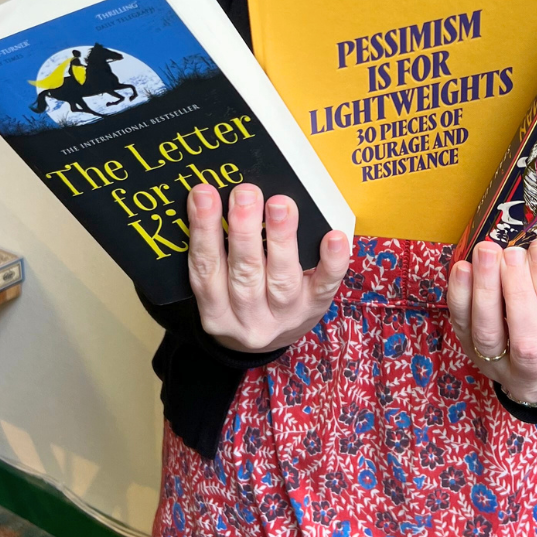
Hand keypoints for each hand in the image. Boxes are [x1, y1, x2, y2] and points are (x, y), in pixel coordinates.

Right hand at [187, 183, 349, 352]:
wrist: (270, 343)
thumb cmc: (241, 300)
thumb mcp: (219, 288)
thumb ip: (218, 251)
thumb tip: (221, 197)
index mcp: (216, 311)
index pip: (205, 268)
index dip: (203, 229)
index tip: (204, 193)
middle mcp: (248, 317)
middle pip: (244, 272)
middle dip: (244, 229)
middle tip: (245, 193)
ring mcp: (285, 315)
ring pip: (281, 277)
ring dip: (280, 237)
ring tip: (280, 204)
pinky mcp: (315, 308)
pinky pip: (325, 286)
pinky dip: (331, 261)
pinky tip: (333, 237)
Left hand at [447, 240, 536, 404]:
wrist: (530, 375)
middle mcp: (530, 375)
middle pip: (524, 341)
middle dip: (517, 291)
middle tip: (513, 253)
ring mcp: (495, 367)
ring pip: (487, 335)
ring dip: (485, 289)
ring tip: (486, 253)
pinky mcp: (469, 352)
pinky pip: (461, 326)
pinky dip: (460, 295)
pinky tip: (462, 268)